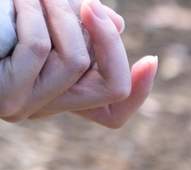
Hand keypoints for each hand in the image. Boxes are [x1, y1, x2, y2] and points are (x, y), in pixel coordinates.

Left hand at [0, 0, 155, 127]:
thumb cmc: (2, 18)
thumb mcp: (47, 18)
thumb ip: (83, 28)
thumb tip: (118, 25)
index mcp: (56, 94)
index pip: (113, 113)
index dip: (140, 90)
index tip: (151, 60)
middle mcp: (44, 106)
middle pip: (112, 88)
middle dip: (109, 40)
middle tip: (91, 4)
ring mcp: (25, 106)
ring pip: (76, 61)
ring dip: (63, 13)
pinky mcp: (7, 95)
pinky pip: (38, 47)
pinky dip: (33, 13)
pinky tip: (20, 0)